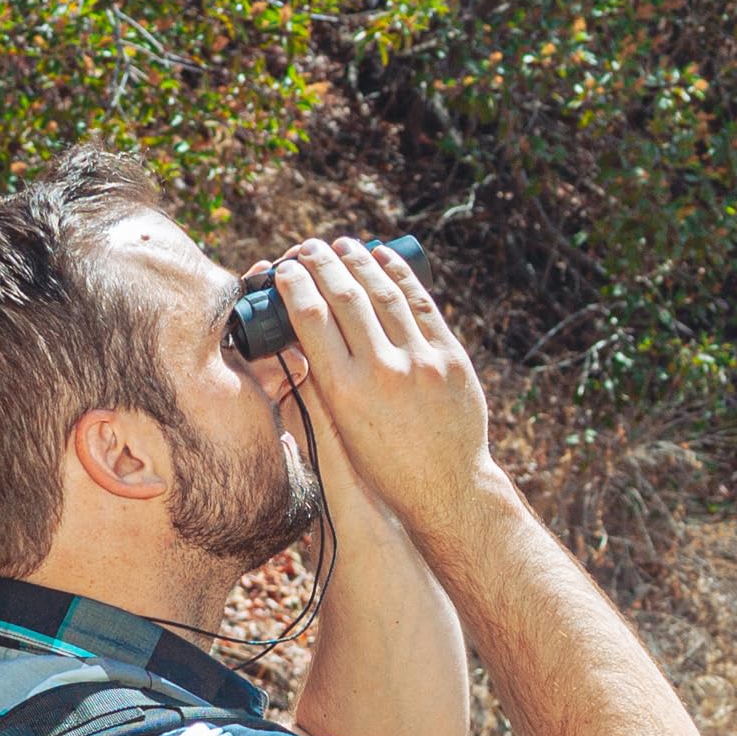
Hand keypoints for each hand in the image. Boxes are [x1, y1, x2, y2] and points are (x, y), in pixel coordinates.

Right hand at [268, 237, 489, 533]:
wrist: (446, 489)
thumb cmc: (385, 466)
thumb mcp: (342, 429)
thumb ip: (321, 383)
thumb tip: (296, 339)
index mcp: (343, 392)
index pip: (311, 319)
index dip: (295, 285)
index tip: (286, 270)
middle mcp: (380, 371)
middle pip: (344, 297)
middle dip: (321, 263)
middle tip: (308, 248)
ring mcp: (419, 362)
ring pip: (383, 293)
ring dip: (359, 261)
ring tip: (342, 246)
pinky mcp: (450, 358)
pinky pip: (420, 304)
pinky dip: (399, 275)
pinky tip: (384, 258)